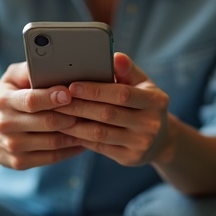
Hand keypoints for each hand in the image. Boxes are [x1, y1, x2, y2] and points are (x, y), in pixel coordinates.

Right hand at [0, 62, 85, 169]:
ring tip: (90, 123)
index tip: (69, 93)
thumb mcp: (10, 80)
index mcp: (4, 101)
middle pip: (46, 122)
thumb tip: (52, 60)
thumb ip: (29, 70)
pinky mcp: (20, 162)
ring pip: (53, 142)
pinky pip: (52, 157)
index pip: (31, 100)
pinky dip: (71, 149)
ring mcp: (13, 146)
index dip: (52, 97)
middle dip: (71, 115)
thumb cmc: (4, 100)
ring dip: (75, 133)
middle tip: (89, 109)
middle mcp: (6, 125)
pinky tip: (82, 140)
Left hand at [55, 53, 174, 166]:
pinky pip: (99, 147)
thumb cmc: (144, 103)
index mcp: (156, 101)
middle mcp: (151, 124)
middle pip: (108, 114)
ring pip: (100, 133)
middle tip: (56, 100)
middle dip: (79, 106)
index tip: (72, 86)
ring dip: (74, 123)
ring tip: (56, 114)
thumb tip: (115, 56)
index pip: (122, 94)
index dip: (96, 90)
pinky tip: (66, 129)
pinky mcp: (129, 158)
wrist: (160, 140)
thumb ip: (128, 70)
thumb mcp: (143, 85)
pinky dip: (80, 137)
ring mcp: (140, 144)